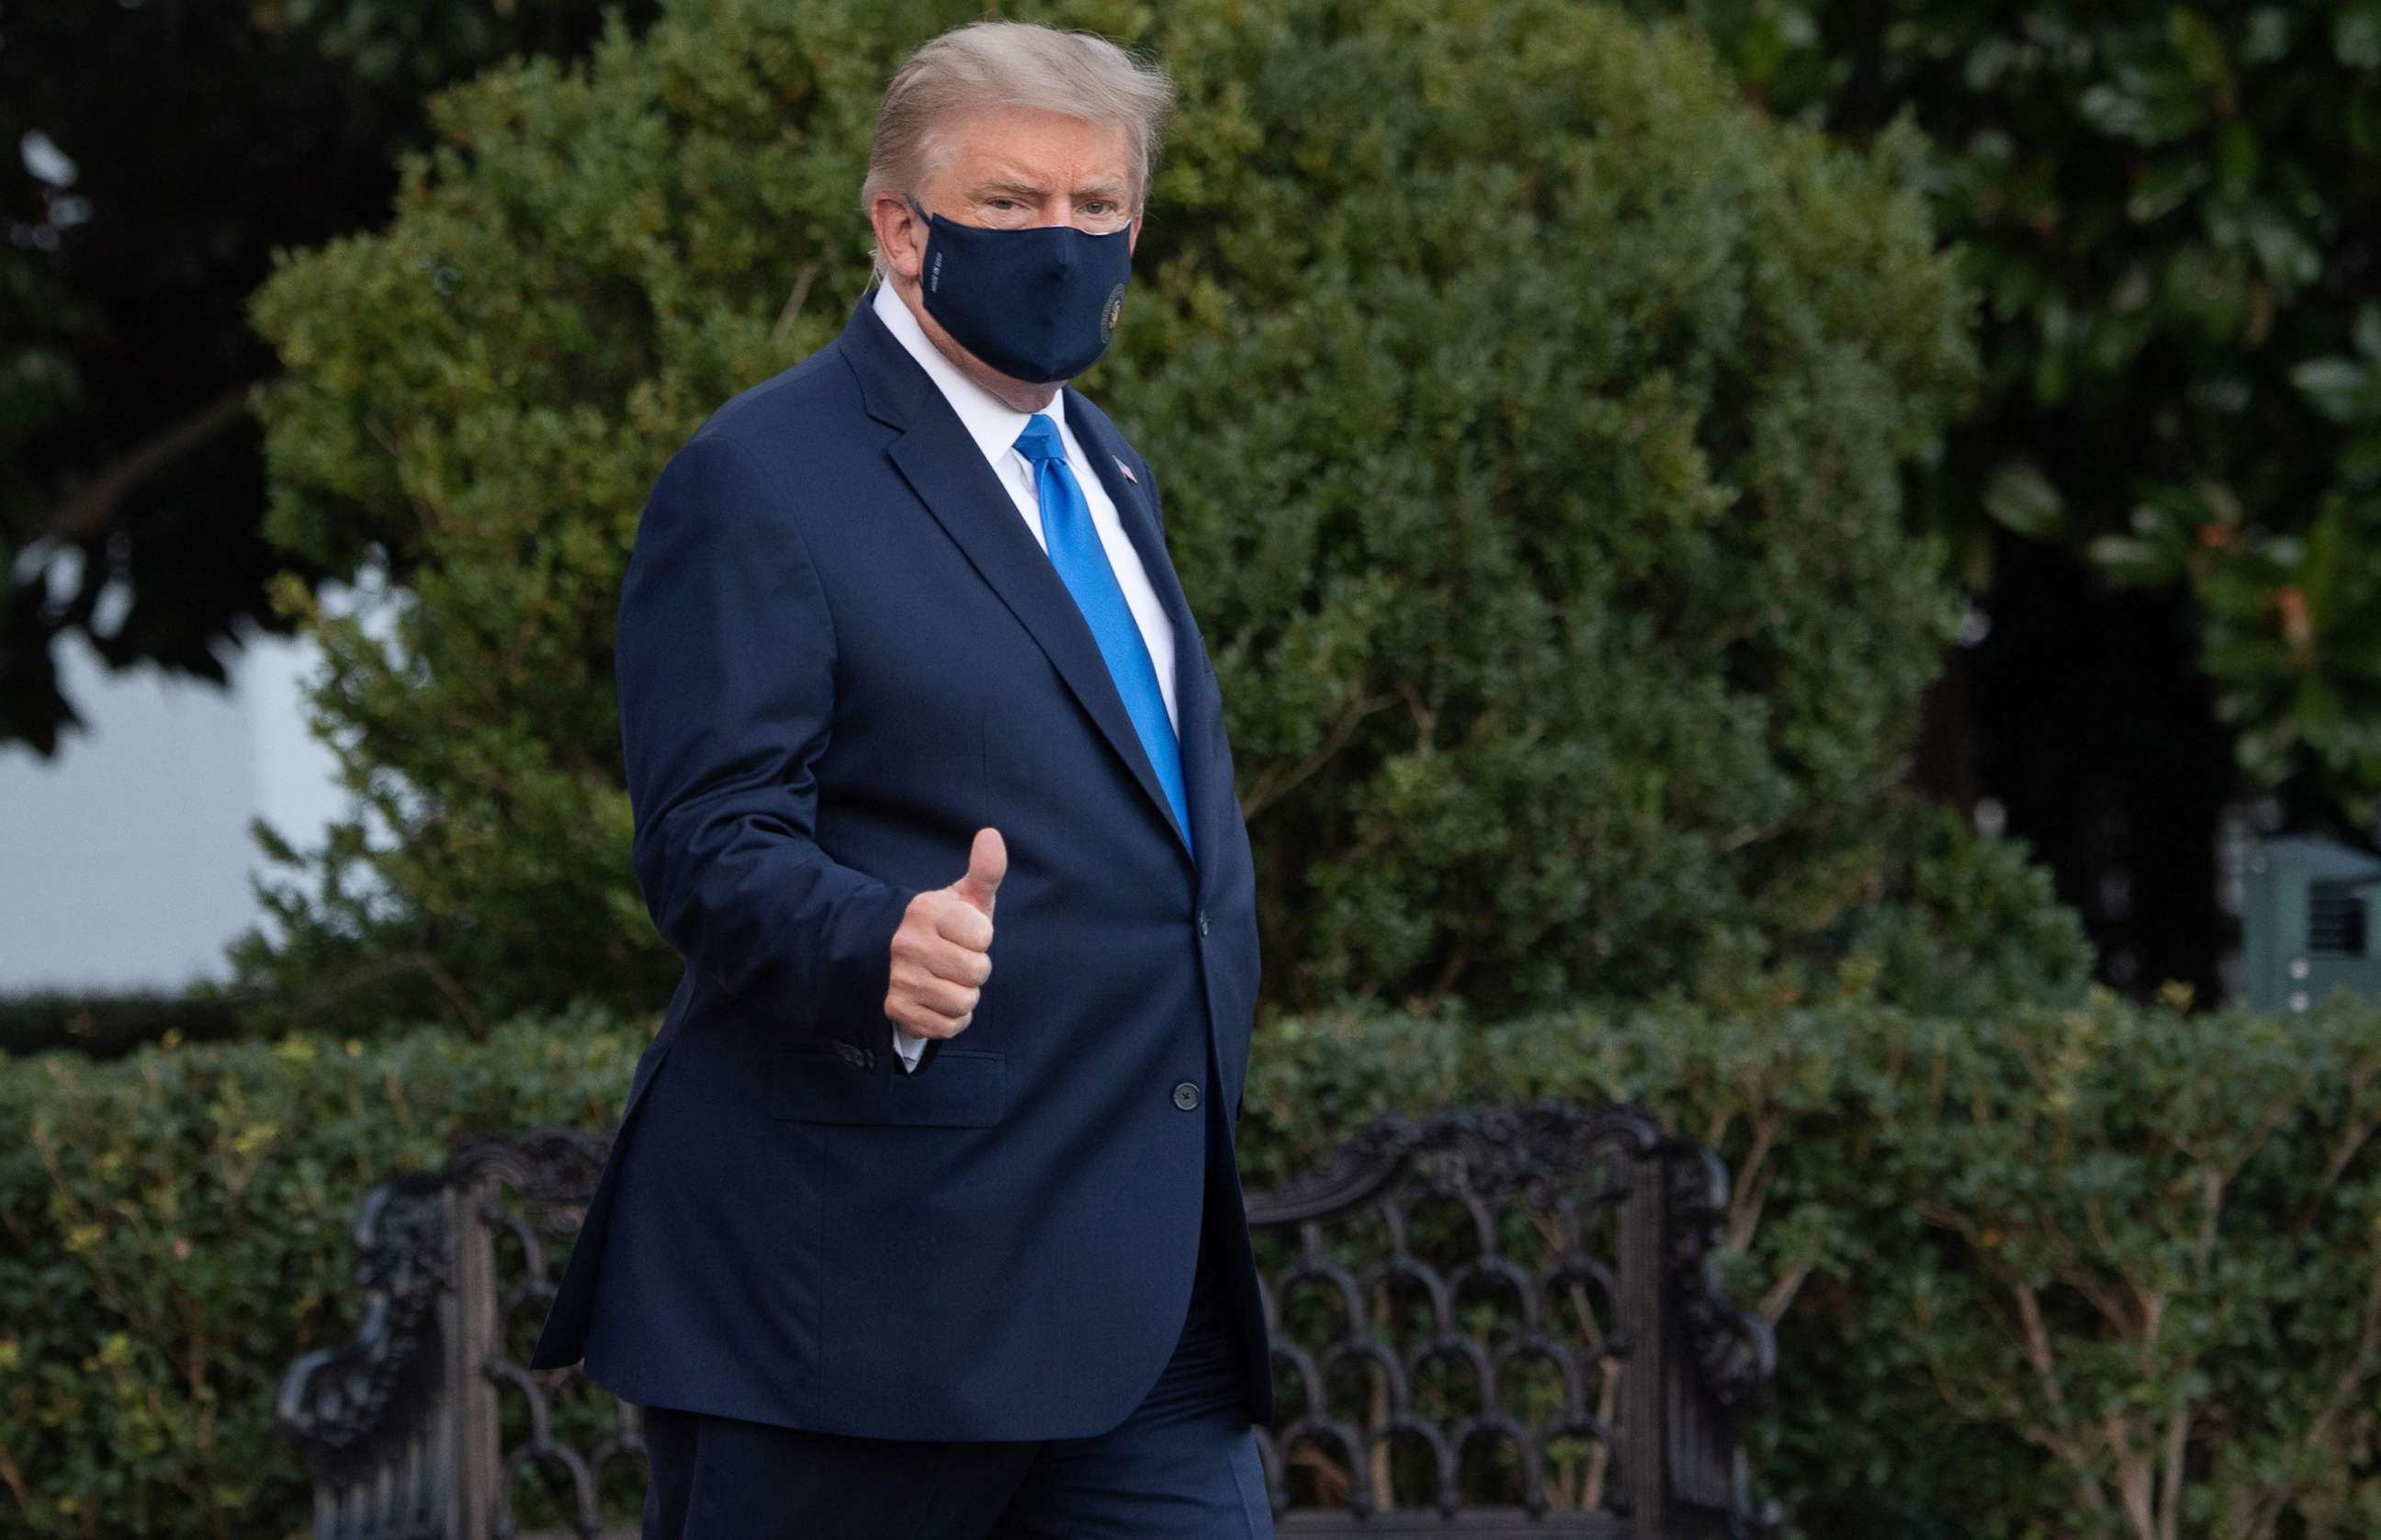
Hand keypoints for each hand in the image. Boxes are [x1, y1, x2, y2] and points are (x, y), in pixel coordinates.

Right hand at [884, 827, 1002, 1040]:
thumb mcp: (964, 898)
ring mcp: (899, 979)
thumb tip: (991, 834)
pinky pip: (950, 1025)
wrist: (892, 960)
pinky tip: (937, 1001)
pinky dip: (951, 1018)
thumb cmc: (944, 927)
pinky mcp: (897, 1011)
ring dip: (964, 995)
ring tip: (946, 980)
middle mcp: (907, 944)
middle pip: (977, 972)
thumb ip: (985, 870)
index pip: (983, 937)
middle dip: (974, 969)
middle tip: (955, 960)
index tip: (963, 933)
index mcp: (925, 910)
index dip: (980, 938)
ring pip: (964, 1001)